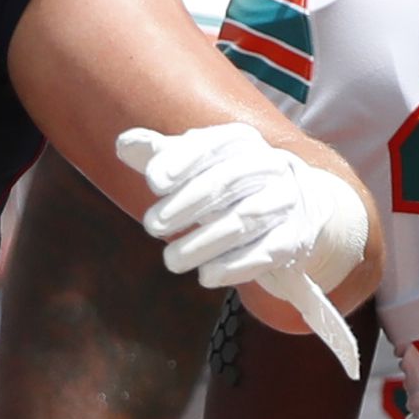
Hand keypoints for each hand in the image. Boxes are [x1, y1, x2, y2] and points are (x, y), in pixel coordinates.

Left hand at [115, 123, 364, 371]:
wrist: (295, 209)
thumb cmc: (228, 183)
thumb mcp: (196, 165)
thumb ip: (159, 154)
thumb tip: (124, 144)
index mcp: (240, 142)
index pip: (212, 144)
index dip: (182, 160)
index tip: (153, 182)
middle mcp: (269, 166)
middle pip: (227, 181)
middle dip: (185, 205)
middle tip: (151, 226)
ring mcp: (285, 202)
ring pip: (244, 220)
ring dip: (202, 243)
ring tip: (171, 260)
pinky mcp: (294, 238)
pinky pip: (266, 252)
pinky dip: (234, 266)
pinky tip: (206, 277)